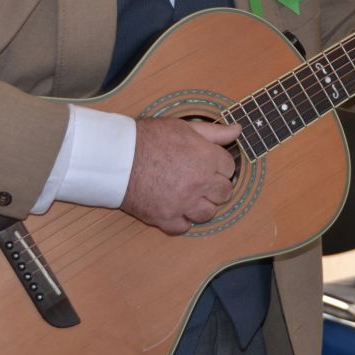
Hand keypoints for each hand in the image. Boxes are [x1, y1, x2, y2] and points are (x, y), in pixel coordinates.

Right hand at [120, 118, 240, 233]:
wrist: (117, 157)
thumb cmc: (148, 138)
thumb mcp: (184, 127)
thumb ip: (214, 132)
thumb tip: (237, 130)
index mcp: (207, 159)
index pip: (229, 168)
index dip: (220, 165)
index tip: (211, 165)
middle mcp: (200, 183)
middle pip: (224, 193)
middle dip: (216, 187)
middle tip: (202, 181)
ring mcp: (183, 203)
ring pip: (208, 214)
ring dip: (202, 205)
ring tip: (190, 195)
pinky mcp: (165, 218)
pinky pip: (184, 227)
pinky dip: (181, 220)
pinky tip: (175, 208)